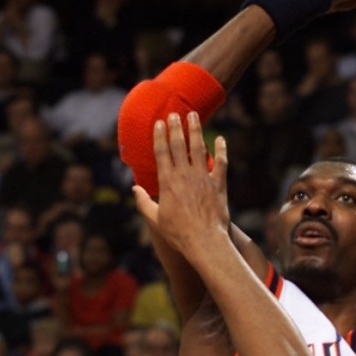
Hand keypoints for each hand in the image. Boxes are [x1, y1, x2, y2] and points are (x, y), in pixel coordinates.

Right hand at [132, 112, 228, 255]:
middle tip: (175, 113)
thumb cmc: (178, 234)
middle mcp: (184, 175)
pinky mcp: (218, 184)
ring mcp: (203, 178)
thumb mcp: (155, 219)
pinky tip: (220, 139)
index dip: (160, 135)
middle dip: (176, 127)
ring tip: (195, 115)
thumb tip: (134, 189)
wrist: (204, 242)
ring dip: (196, 130)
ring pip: (199, 148)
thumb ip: (143, 202)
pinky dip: (221, 149)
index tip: (160, 122)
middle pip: (178, 145)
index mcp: (167, 182)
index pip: (161, 152)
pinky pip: (221, 162)